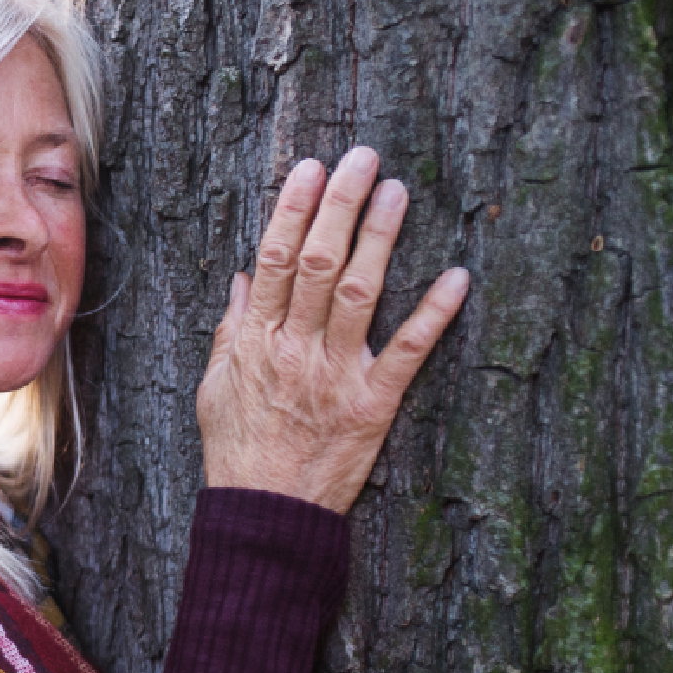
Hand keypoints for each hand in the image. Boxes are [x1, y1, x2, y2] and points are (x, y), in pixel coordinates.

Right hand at [197, 146, 469, 513]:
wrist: (265, 514)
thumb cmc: (239, 450)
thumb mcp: (216, 387)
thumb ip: (232, 330)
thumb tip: (244, 278)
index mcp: (255, 340)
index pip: (274, 259)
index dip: (292, 210)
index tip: (309, 168)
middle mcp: (295, 349)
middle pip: (318, 263)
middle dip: (340, 205)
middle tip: (361, 158)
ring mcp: (336, 375)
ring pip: (361, 294)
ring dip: (380, 239)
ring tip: (396, 193)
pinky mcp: (374, 405)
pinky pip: (408, 353)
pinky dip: (434, 314)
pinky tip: (456, 277)